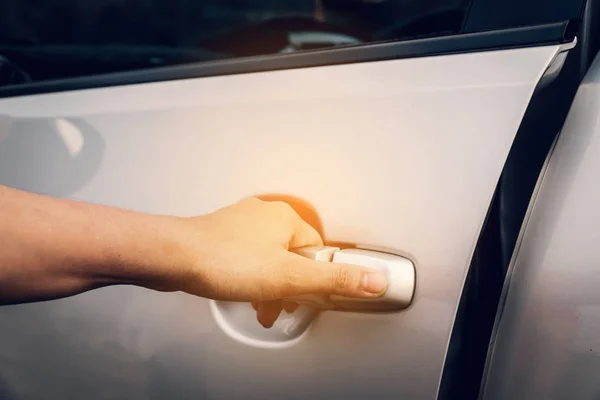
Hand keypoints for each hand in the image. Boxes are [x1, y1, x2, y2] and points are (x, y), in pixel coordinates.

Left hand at [169, 198, 388, 327]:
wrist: (173, 256)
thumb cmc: (224, 260)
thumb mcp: (290, 277)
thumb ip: (335, 279)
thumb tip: (375, 279)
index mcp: (286, 218)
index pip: (318, 251)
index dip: (313, 279)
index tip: (303, 296)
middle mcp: (264, 214)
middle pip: (292, 256)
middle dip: (287, 286)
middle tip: (278, 305)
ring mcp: (240, 223)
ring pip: (268, 258)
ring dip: (267, 286)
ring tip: (258, 306)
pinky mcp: (222, 234)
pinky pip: (246, 257)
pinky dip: (248, 277)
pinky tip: (239, 290)